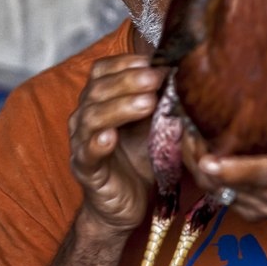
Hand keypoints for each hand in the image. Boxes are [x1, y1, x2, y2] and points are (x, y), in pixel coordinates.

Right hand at [68, 55, 165, 233]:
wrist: (123, 204)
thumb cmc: (136, 160)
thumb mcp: (152, 126)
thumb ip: (160, 103)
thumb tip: (185, 77)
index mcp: (98, 101)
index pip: (102, 71)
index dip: (125, 63)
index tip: (152, 61)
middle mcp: (85, 117)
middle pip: (98, 90)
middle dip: (128, 81)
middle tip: (155, 78)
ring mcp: (82, 142)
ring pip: (92, 117)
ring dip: (120, 107)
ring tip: (147, 103)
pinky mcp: (85, 169)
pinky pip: (87, 152)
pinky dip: (97, 143)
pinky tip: (111, 137)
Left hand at [188, 52, 266, 221]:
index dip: (242, 171)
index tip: (212, 162)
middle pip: (233, 185)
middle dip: (201, 162)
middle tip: (185, 131)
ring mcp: (264, 204)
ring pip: (216, 190)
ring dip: (194, 162)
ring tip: (184, 128)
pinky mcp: (247, 208)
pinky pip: (213, 193)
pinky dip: (196, 169)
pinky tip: (191, 141)